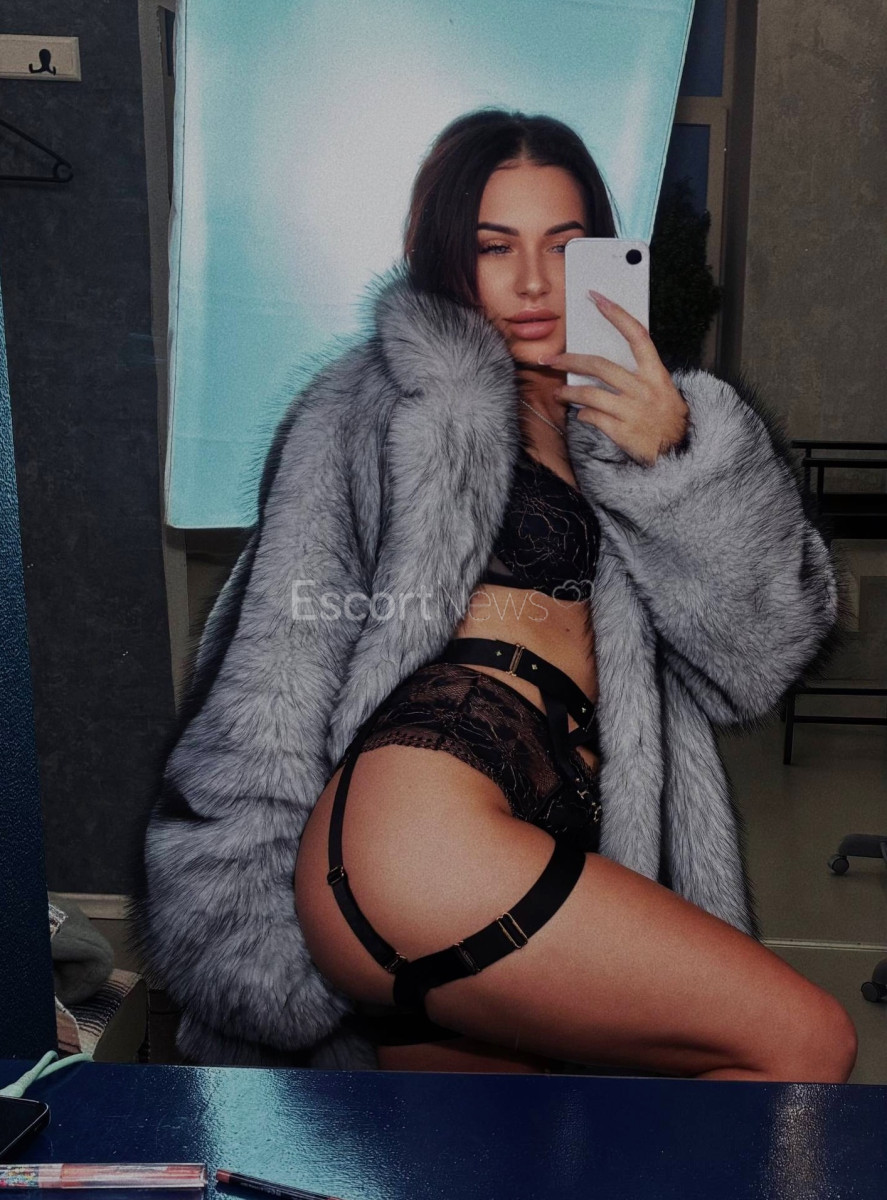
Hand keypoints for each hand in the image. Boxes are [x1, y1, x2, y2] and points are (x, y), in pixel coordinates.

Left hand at [540, 291, 688, 465]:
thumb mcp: (664, 391)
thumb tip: (605, 364)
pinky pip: (592, 418)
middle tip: (549, 359)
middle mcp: (644, 389)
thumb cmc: (668, 421)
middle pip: (600, 366)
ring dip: (569, 392)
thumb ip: (639, 376)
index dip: (616, 315)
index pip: (637, 335)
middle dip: (570, 360)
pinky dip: (583, 415)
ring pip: (590, 394)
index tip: (597, 298)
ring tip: (559, 393)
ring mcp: (633, 411)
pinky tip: (581, 414)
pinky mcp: (622, 432)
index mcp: (657, 374)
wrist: (678, 456)